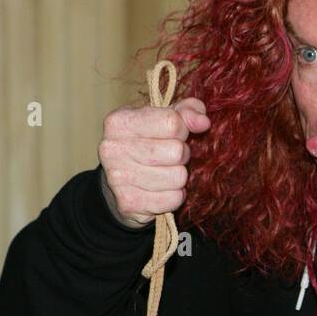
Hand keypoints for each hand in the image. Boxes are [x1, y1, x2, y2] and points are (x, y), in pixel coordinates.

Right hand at [98, 97, 210, 228]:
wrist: (117, 185)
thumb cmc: (145, 144)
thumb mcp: (162, 118)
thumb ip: (186, 111)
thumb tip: (203, 122)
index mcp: (119, 121)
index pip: (172, 123)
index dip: (182, 130)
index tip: (174, 135)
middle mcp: (113, 149)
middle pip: (176, 152)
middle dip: (181, 156)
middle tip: (169, 157)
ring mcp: (118, 178)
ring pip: (177, 177)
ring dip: (178, 177)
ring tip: (164, 173)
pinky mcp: (129, 203)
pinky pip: (173, 199)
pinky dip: (174, 196)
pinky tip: (161, 190)